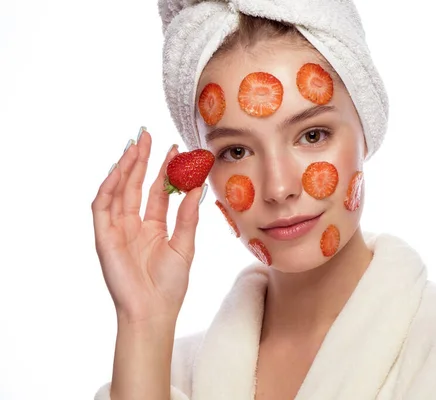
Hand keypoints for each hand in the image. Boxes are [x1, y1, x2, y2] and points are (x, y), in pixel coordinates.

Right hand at [91, 129, 205, 323]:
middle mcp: (134, 224)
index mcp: (154, 226)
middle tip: (149, 135)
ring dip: (125, 168)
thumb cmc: (170, 284)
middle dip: (142, 160)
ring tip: (136, 145)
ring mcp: (117, 229)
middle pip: (136, 185)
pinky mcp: (103, 237)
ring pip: (119, 191)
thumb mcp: (184, 245)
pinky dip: (108, 187)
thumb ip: (188, 216)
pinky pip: (102, 207)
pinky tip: (118, 170)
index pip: (158, 191)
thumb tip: (198, 187)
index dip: (165, 170)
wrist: (153, 310)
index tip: (176, 149)